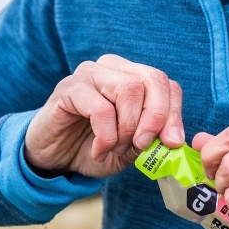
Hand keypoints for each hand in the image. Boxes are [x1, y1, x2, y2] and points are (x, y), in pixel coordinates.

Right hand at [25, 54, 184, 177]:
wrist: (54, 159)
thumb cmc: (93, 148)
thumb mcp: (130, 150)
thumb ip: (152, 141)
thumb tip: (174, 140)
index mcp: (133, 77)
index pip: (166, 84)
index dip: (174, 114)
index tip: (171, 143)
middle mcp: (113, 68)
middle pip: (152, 79)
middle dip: (154, 118)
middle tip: (142, 146)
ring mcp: (90, 74)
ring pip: (129, 89)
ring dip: (127, 128)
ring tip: (115, 149)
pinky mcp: (69, 89)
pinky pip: (101, 108)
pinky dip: (106, 136)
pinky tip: (99, 151)